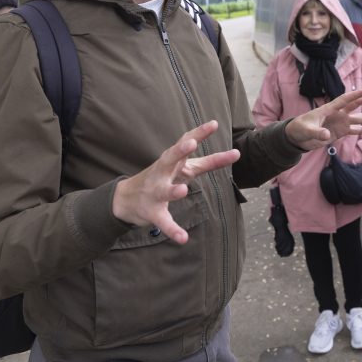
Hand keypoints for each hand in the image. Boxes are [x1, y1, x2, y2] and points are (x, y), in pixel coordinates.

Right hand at [112, 121, 239, 243]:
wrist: (125, 199)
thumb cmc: (162, 178)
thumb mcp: (184, 168)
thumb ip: (208, 162)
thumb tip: (236, 153)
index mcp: (173, 162)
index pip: (186, 143)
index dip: (200, 134)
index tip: (214, 123)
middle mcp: (163, 173)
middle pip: (170, 158)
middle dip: (179, 150)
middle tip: (191, 142)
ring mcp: (155, 192)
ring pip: (164, 190)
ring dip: (172, 191)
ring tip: (183, 191)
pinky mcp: (152, 211)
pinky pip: (163, 221)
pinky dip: (172, 229)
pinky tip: (183, 238)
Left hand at [285, 88, 361, 150]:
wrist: (298, 137)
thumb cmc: (300, 128)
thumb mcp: (307, 130)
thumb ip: (316, 132)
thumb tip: (327, 135)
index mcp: (329, 109)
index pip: (345, 100)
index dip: (356, 95)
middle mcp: (338, 114)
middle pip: (356, 105)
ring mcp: (341, 122)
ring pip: (360, 119)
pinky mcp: (341, 132)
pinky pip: (357, 130)